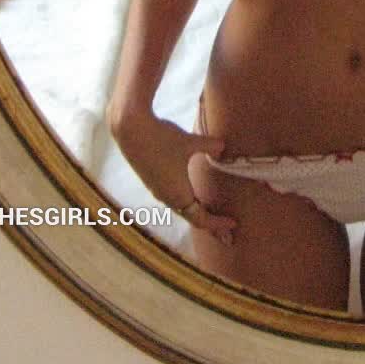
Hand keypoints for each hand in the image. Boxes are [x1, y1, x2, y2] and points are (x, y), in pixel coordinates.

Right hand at [112, 110, 236, 242]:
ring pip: (181, 208)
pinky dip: (187, 202)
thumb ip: (210, 146)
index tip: (233, 225)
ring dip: (198, 212)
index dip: (218, 224)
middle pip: (192, 217)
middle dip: (211, 224)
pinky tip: (191, 194)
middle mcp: (166, 197)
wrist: (131, 130)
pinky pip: (173, 198)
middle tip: (227, 233)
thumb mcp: (191, 142)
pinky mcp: (152, 179)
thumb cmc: (162, 138)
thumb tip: (224, 148)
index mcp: (178, 195)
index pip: (201, 219)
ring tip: (212, 213)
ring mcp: (157, 189)